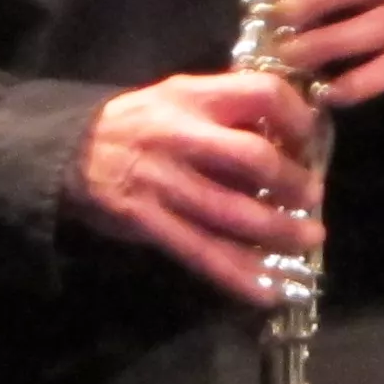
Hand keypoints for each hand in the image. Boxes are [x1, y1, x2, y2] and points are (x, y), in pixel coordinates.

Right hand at [70, 71, 324, 301]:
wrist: (72, 151)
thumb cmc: (138, 123)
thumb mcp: (178, 96)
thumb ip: (225, 108)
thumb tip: (287, 133)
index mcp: (194, 96)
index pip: (262, 93)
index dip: (297, 117)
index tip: (311, 140)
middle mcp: (181, 135)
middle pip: (254, 158)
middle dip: (293, 183)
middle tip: (312, 198)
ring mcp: (164, 181)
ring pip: (233, 213)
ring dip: (279, 232)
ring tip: (307, 240)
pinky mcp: (149, 221)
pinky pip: (201, 252)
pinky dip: (237, 275)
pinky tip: (267, 291)